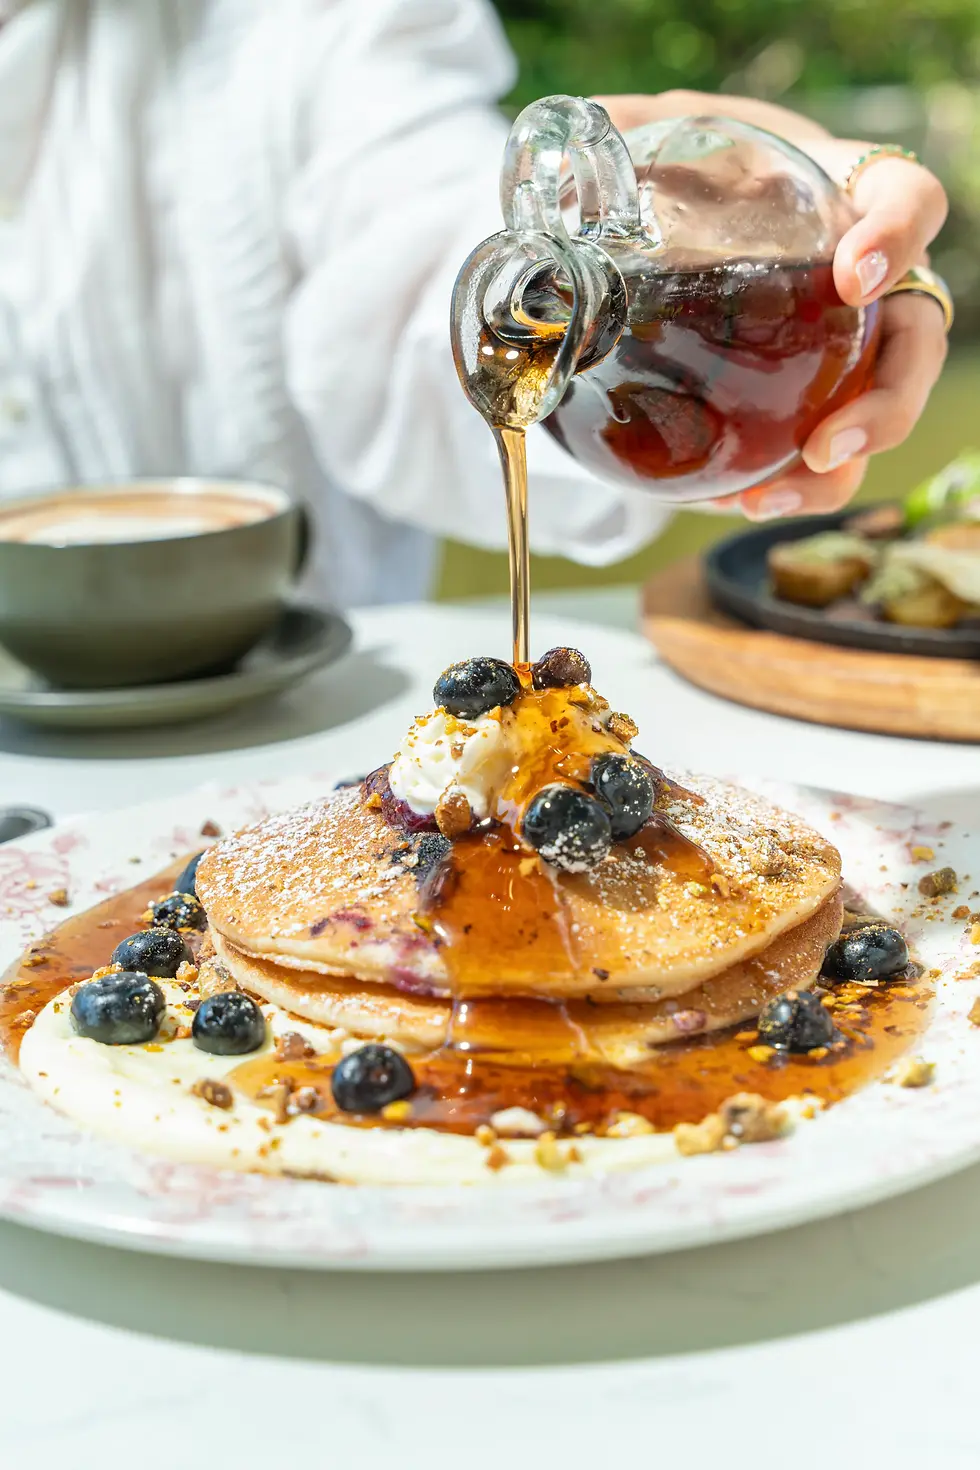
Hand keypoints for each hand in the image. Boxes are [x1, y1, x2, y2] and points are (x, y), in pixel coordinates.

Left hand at [596, 93, 949, 520]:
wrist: (673, 210)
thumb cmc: (688, 163)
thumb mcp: (655, 135)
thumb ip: (621, 133)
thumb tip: (568, 153)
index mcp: (842, 195)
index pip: (908, 201)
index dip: (898, 236)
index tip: (853, 276)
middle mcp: (862, 278)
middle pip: (917, 340)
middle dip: (889, 401)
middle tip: (827, 444)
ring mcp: (842, 345)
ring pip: (879, 410)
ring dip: (841, 466)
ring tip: (771, 498)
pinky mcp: (808, 397)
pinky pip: (825, 450)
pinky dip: (794, 484)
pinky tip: (744, 501)